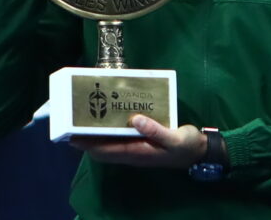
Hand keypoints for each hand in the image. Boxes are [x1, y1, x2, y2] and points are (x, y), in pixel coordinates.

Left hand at [69, 115, 205, 168]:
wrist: (198, 152)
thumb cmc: (186, 145)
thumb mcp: (174, 137)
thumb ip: (155, 130)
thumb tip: (135, 119)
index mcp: (137, 152)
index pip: (105, 151)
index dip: (87, 145)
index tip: (72, 135)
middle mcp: (132, 152)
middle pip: (102, 149)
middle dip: (86, 140)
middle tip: (73, 123)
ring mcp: (135, 148)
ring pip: (109, 144)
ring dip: (96, 135)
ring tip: (85, 118)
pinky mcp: (140, 142)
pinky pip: (119, 138)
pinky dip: (109, 131)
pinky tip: (108, 118)